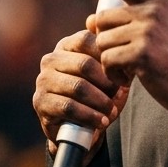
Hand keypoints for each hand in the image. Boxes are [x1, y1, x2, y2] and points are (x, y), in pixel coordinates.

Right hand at [33, 26, 129, 164]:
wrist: (78, 127)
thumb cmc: (97, 95)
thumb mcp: (110, 77)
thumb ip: (117, 62)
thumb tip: (127, 58)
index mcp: (67, 45)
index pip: (86, 39)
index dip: (107, 56)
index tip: (124, 74)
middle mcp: (51, 59)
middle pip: (83, 64)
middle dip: (106, 81)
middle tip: (119, 93)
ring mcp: (43, 80)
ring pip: (77, 87)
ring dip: (100, 101)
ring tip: (112, 111)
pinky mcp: (40, 102)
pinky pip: (68, 107)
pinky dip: (89, 116)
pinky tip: (101, 122)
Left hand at [64, 0, 167, 126]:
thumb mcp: (159, 31)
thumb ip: (129, 21)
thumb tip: (90, 19)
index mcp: (155, 2)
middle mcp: (151, 11)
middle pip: (101, 20)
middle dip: (104, 42)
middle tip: (122, 59)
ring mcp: (147, 31)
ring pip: (102, 43)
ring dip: (109, 62)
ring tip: (130, 70)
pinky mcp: (142, 53)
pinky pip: (108, 61)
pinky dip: (113, 75)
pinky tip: (130, 79)